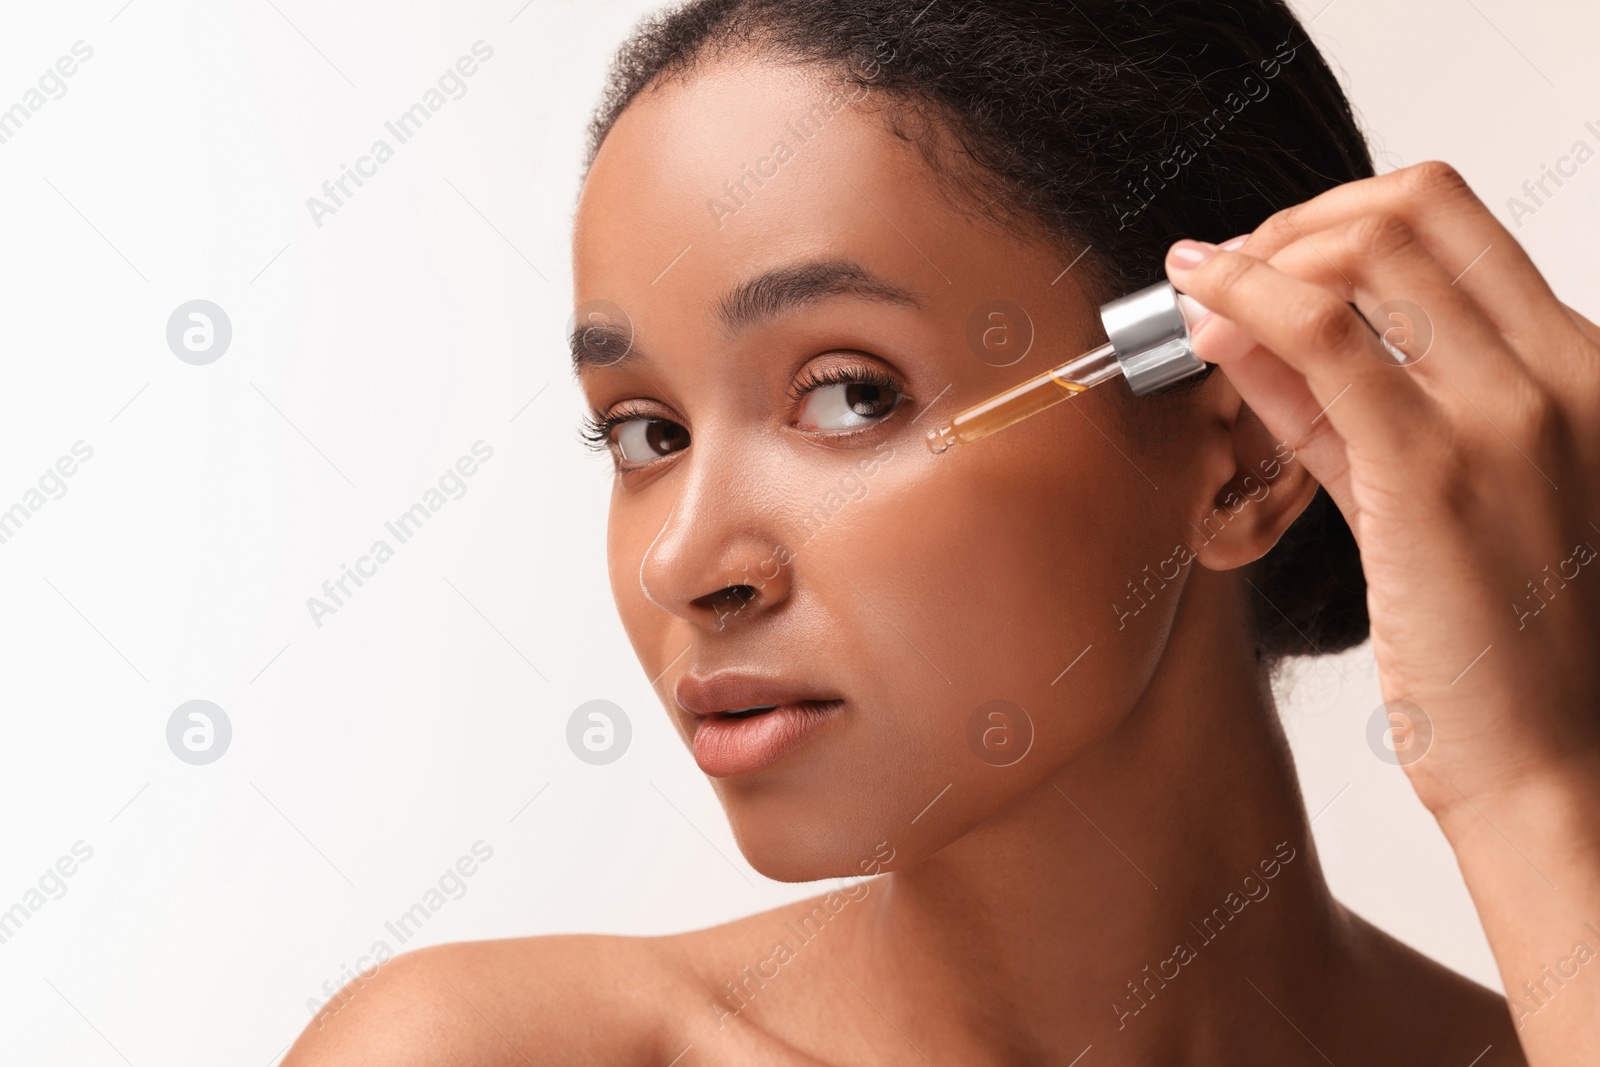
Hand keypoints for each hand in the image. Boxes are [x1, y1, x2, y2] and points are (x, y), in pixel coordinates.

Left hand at [1163, 160, 1599, 818]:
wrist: (1559, 764)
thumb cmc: (1503, 644)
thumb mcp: (1426, 495)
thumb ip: (1344, 407)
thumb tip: (1250, 329)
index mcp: (1581, 367)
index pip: (1452, 220)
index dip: (1339, 216)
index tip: (1270, 256)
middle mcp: (1563, 371)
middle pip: (1411, 208)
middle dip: (1293, 221)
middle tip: (1225, 270)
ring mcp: (1508, 413)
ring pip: (1366, 248)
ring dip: (1261, 253)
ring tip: (1199, 293)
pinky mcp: (1434, 470)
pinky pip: (1322, 333)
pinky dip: (1246, 300)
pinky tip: (1199, 312)